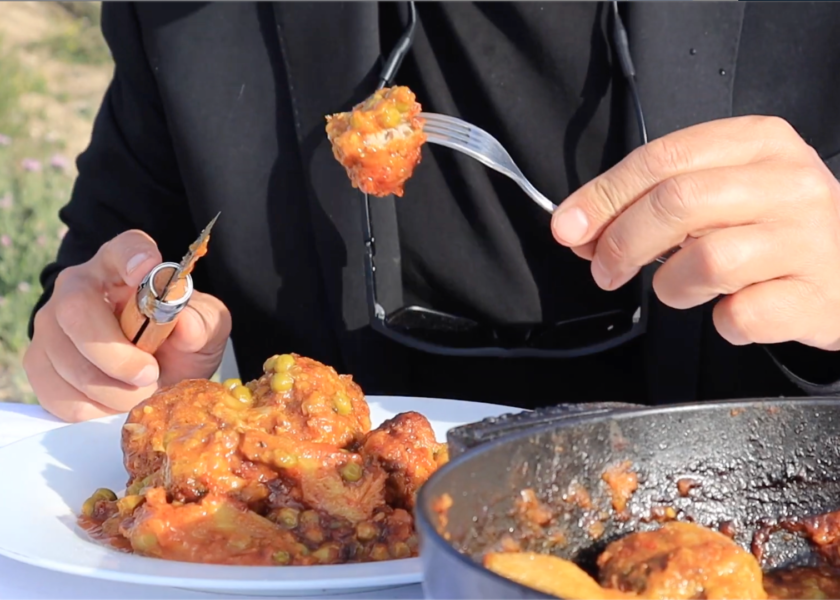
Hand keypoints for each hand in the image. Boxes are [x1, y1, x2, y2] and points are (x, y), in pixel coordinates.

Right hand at [24, 230, 231, 421]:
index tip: (148, 267)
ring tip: (142, 389)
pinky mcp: (39, 366)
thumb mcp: (206, 329)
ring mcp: (51, 327)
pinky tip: (117, 399)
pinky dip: (97, 409)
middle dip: (116, 353)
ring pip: (69, 363)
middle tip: (150, 373)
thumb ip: (203, 323)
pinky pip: (61, 396)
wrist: (160, 376)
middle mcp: (78, 288)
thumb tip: (186, 324)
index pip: (124, 248)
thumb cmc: (179, 342)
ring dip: (115, 390)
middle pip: (77, 311)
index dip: (132, 255)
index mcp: (123, 267)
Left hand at [550, 115, 839, 350]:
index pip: (662, 158)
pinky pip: (741, 315)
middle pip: (678, 203)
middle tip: (603, 270)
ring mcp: (810, 239)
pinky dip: (721, 322)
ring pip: (707, 260)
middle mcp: (790, 182)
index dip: (604, 196)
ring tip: (681, 288)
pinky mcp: (817, 295)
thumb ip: (651, 201)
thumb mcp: (720, 193)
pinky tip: (731, 310)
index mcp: (759, 142)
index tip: (568, 228)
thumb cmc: (774, 230)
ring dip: (671, 285)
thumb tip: (578, 228)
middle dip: (622, 242)